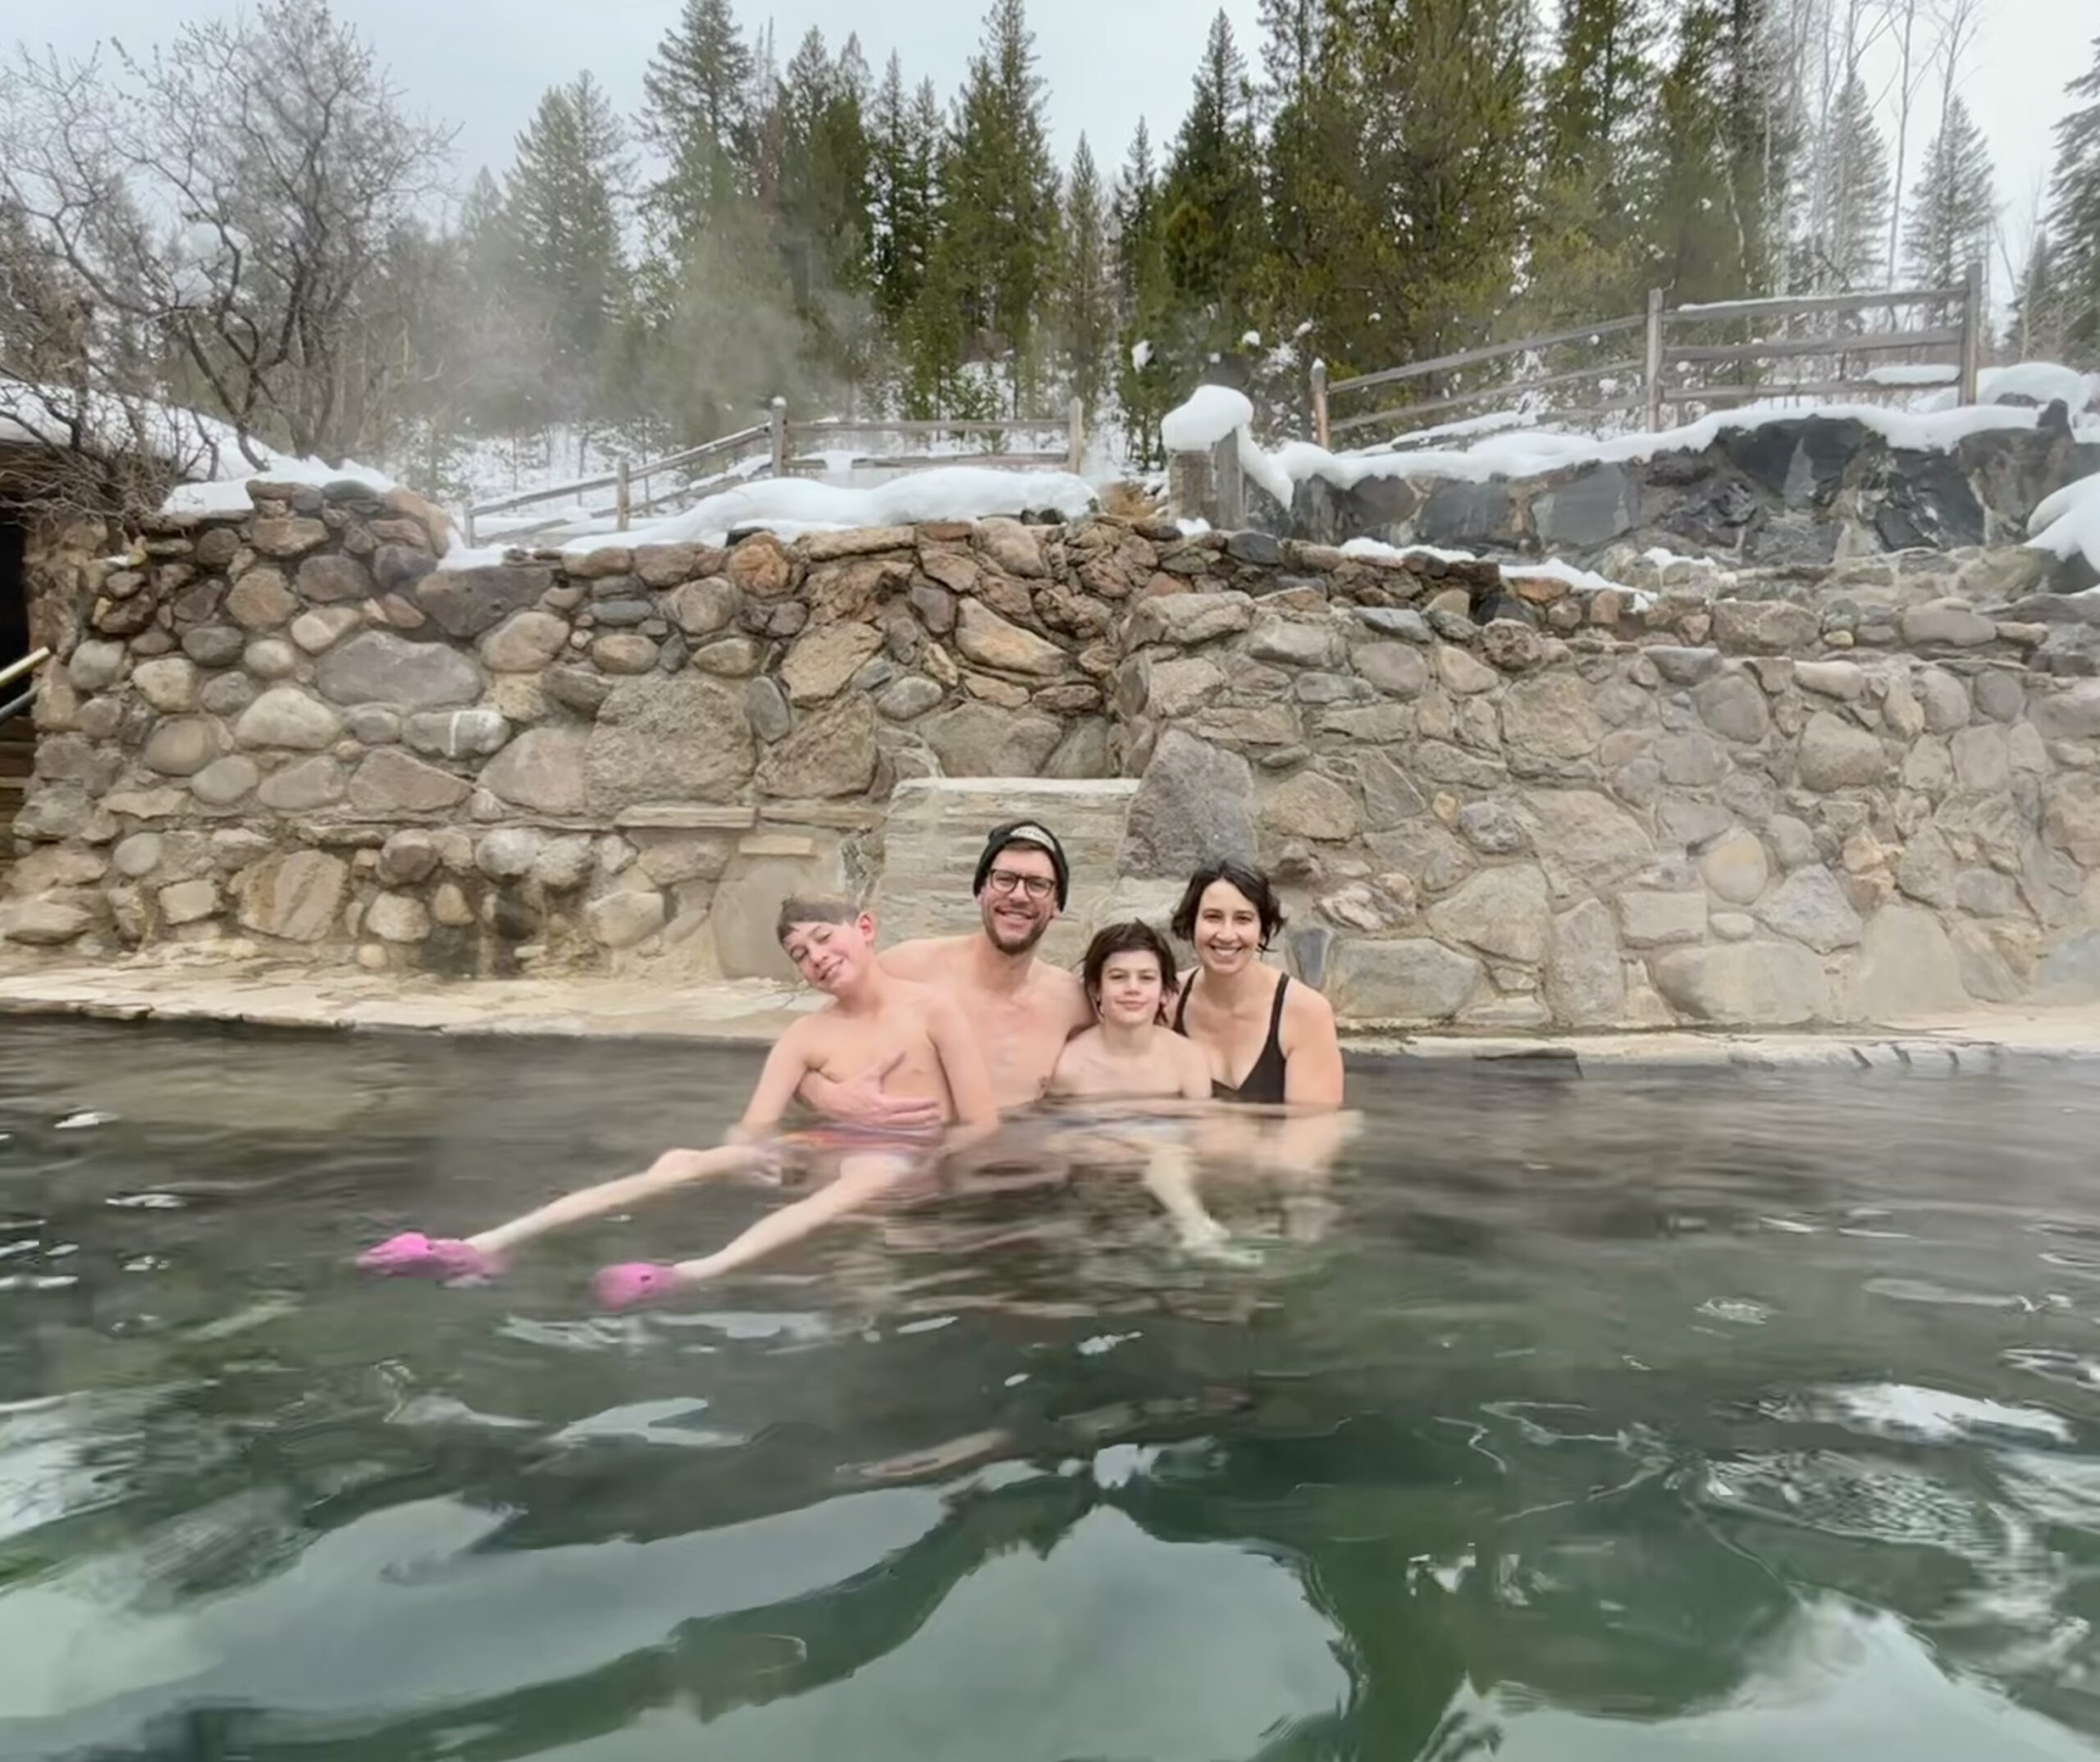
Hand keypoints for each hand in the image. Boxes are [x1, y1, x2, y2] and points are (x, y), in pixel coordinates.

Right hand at [806, 1052, 942, 1130]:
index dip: (924, 1105)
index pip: (909, 1105)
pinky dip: (908, 1142)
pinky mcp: (875, 1135)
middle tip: (940, 1117)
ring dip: (920, 1131)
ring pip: (904, 1131)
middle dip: (926, 1119)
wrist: (832, 1103)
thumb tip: (901, 1050)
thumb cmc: (851, 1087)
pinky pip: (895, 1140)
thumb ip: (886, 1063)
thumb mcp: (869, 1074)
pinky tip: (917, 1143)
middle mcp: (883, 1118)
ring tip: (934, 1130)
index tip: (936, 1103)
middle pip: (910, 1120)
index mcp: (883, 1104)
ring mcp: (879, 1129)